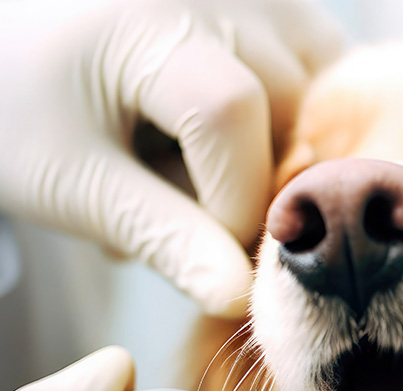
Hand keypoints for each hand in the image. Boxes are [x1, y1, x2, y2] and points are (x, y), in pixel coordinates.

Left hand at [0, 0, 341, 316]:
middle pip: (286, 102)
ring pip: (319, 84)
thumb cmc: (22, 112)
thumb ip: (162, 238)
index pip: (228, 114)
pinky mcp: (270, 0)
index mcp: (142, 17)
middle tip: (190, 206)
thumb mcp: (76, 184)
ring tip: (213, 162)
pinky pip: (321, 60)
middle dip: (257, 182)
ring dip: (286, 148)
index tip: (202, 251)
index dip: (233, 202)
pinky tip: (252, 134)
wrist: (10, 49)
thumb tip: (239, 297)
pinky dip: (299, 111)